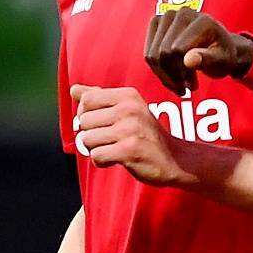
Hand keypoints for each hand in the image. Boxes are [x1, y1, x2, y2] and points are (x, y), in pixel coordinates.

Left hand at [72, 85, 192, 187]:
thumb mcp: (129, 110)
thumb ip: (100, 98)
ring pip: (87, 140)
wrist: (178, 160)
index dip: (86, 114)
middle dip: (92, 134)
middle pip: (84, 121)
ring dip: (97, 149)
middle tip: (111, 140)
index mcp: (128, 96)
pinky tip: (117, 160)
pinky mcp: (129, 150)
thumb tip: (73, 90)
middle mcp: (129, 110)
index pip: (87, 100)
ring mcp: (129, 130)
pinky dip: (103, 162)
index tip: (101, 124)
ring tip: (114, 149)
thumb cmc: (148, 135)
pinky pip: (97, 156)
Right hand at [144, 9, 252, 94]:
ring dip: (165, 76)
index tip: (193, 87)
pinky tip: (172, 79)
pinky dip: (158, 70)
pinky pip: (149, 53)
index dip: (183, 72)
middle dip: (174, 76)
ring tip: (180, 87)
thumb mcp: (223, 60)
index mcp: (202, 21)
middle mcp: (182, 13)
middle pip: (164, 52)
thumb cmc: (223, 54)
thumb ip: (208, 59)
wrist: (218, 44)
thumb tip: (188, 60)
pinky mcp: (156, 23)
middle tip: (186, 90)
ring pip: (153, 55)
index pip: (178, 50)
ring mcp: (166, 16)